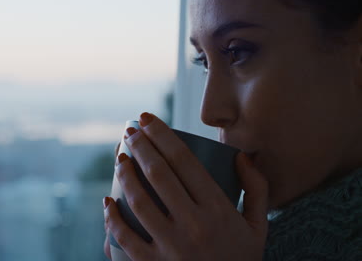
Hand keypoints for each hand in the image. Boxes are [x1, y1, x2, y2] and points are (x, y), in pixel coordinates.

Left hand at [103, 113, 268, 260]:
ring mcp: (172, 248)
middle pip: (159, 175)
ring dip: (125, 174)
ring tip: (120, 158)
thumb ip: (256, 189)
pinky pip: (127, 239)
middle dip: (140, 146)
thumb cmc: (240, 259)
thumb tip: (241, 155)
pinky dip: (112, 219)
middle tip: (130, 132)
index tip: (148, 119)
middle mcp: (195, 226)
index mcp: (219, 211)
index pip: (184, 161)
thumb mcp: (258, 227)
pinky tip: (107, 201)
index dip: (162, 134)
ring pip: (139, 202)